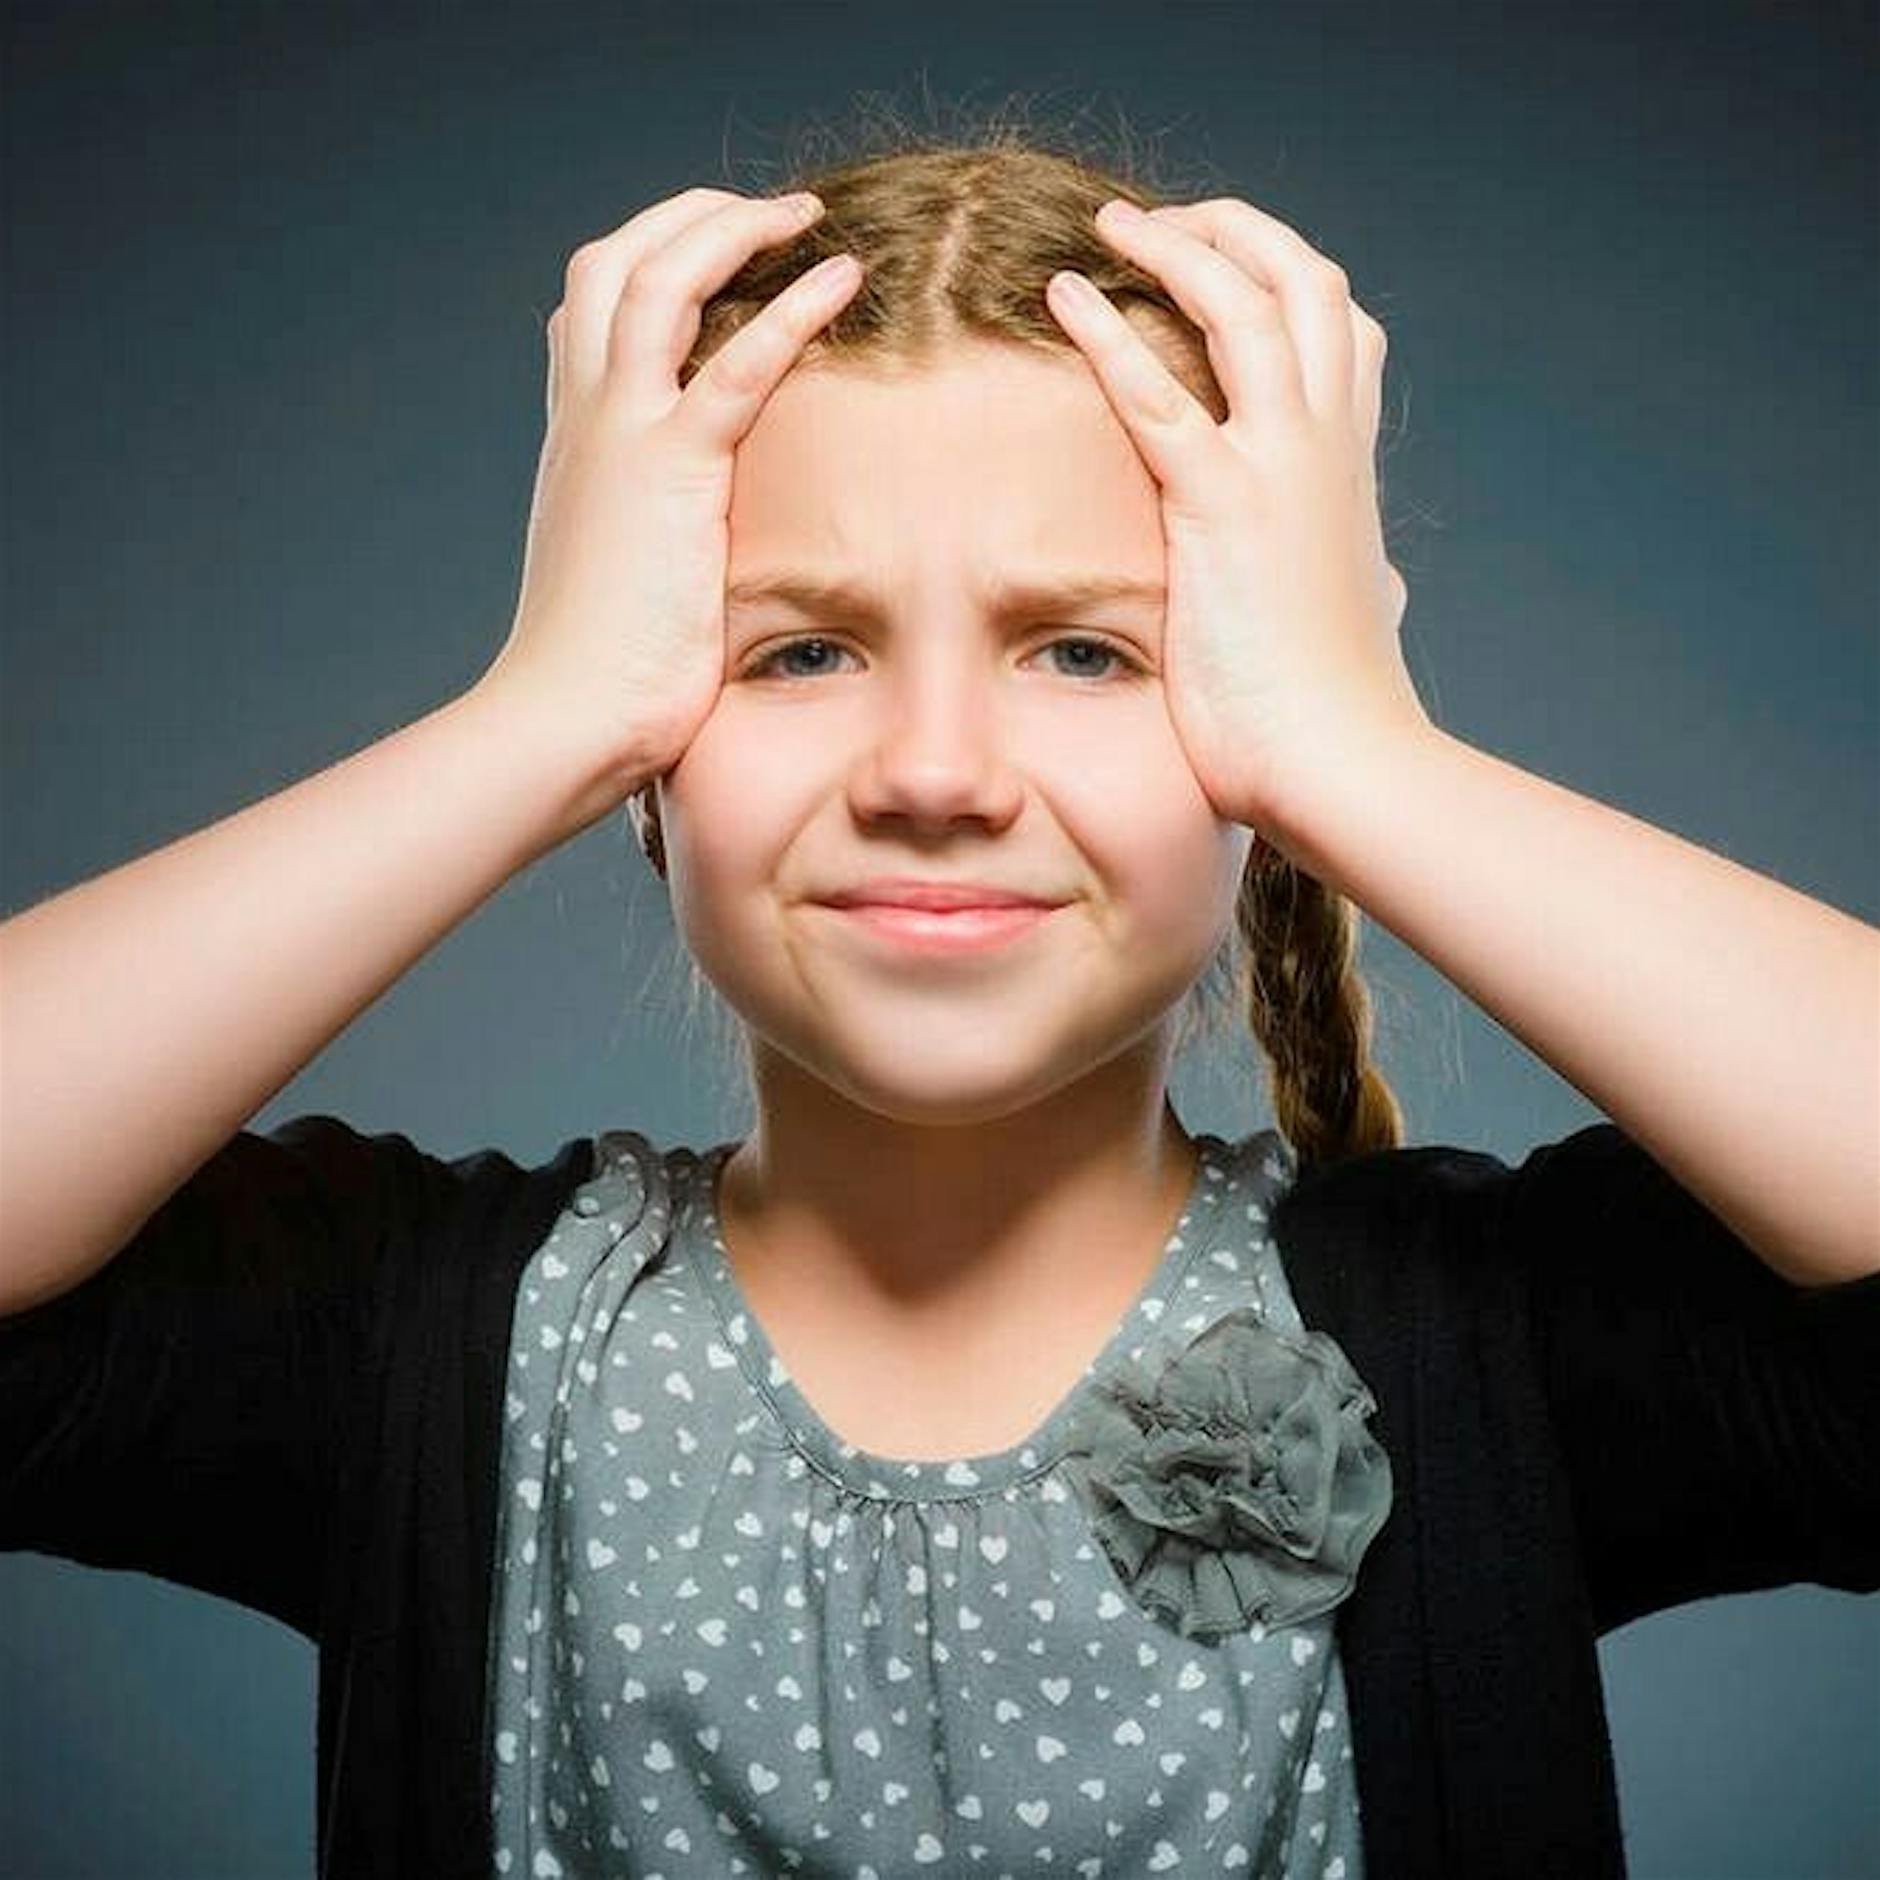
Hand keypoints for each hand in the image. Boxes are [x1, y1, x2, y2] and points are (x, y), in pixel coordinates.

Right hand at [474, 187, 864, 791]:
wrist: (565, 716)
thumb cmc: (598, 674)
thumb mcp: (619, 580)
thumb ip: (647, 536)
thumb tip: (688, 552)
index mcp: (576, 439)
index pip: (593, 310)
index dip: (650, 260)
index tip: (715, 253)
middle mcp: (587, 417)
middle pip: (615, 260)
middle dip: (689, 216)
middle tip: (767, 212)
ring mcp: (621, 436)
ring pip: (660, 277)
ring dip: (733, 228)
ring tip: (808, 217)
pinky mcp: (670, 473)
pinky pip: (734, 365)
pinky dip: (790, 309)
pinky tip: (843, 278)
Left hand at [1044, 195, 1428, 832]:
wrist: (1341, 764)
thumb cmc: (1339, 713)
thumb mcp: (1364, 621)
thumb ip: (1367, 583)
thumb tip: (1384, 589)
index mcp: (1349, 470)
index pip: (1345, 335)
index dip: (1290, 280)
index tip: (1229, 266)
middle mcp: (1326, 448)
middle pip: (1306, 283)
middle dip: (1236, 231)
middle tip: (1161, 221)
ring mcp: (1282, 468)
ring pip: (1245, 304)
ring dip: (1177, 248)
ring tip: (1110, 226)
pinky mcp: (1223, 508)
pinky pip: (1158, 395)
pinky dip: (1110, 332)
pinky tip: (1064, 294)